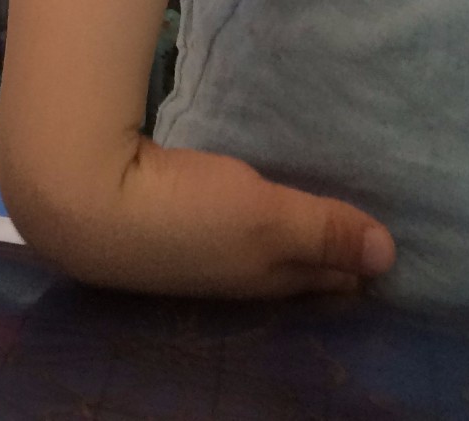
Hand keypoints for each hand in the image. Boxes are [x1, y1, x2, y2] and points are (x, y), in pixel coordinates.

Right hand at [57, 137, 395, 299]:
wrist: (78, 198)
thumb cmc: (183, 211)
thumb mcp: (265, 215)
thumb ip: (322, 229)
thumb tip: (390, 255)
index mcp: (263, 277)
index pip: (325, 276)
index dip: (354, 262)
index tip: (380, 241)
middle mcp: (229, 274)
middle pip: (287, 267)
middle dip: (318, 250)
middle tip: (347, 222)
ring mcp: (186, 252)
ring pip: (247, 245)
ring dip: (271, 229)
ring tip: (291, 203)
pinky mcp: (150, 223)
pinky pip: (212, 221)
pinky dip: (230, 211)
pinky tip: (222, 192)